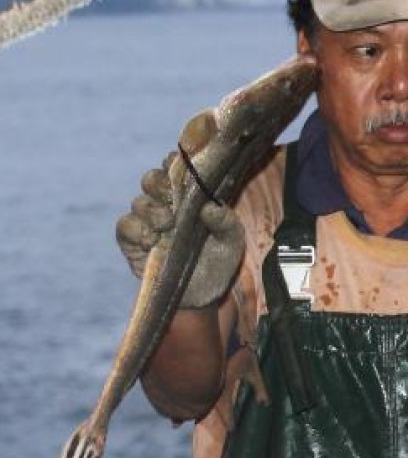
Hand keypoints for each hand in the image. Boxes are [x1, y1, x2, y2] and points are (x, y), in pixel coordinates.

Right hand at [114, 111, 244, 308]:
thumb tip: (210, 207)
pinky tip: (152, 240)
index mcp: (189, 195)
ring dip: (152, 210)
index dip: (177, 162)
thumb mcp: (232, 241)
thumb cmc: (219, 260)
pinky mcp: (133, 242)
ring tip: (167, 224)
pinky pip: (125, 226)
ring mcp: (147, 221)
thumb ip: (226, 222)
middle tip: (172, 200)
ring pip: (139, 201)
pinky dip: (136, 229)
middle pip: (152, 178)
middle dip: (161, 185)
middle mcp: (165, 203)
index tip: (185, 169)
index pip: (177, 167)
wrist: (204, 294)